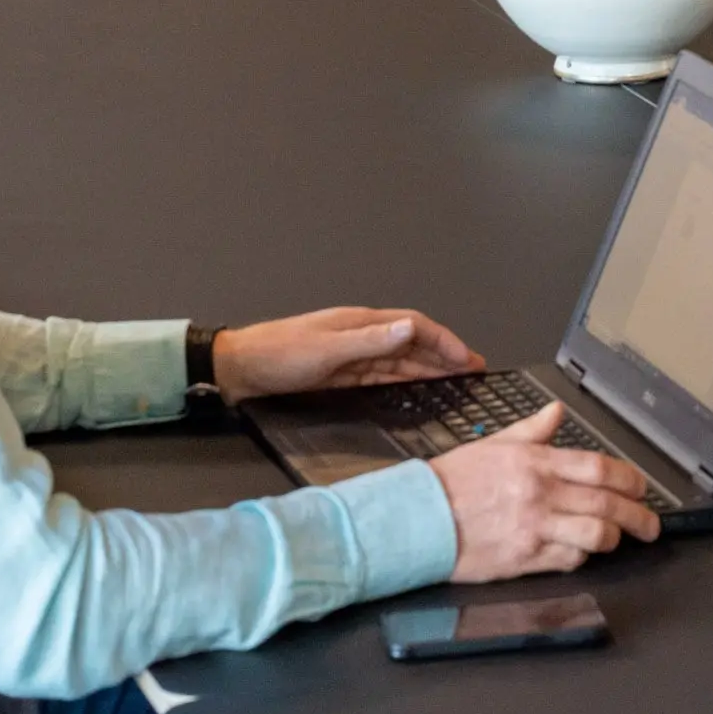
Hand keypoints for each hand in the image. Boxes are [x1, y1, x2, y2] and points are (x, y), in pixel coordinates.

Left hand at [209, 308, 479, 404]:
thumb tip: (410, 328)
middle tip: (473, 373)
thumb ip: (369, 342)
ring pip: (399, 361)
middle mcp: (360, 335)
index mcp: (360, 322)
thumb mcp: (326, 350)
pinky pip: (381, 376)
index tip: (469, 361)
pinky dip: (403, 382)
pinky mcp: (340, 374)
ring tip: (454, 383)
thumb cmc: (278, 355)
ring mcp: (351, 355)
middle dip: (444, 355)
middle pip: (411, 344)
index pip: (414, 326)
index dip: (444, 342)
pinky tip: (415, 390)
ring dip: (427, 369)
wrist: (238, 369)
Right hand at [431, 404, 663, 580]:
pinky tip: (583, 552)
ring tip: (620, 540)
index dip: (629, 479)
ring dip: (614, 538)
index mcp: (534, 462)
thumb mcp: (492, 444)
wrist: (418, 517)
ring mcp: (534, 527)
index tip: (641, 488)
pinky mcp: (525, 558)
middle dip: (637, 515)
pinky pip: (569, 560)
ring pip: (595, 534)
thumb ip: (531, 431)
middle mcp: (540, 493)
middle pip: (606, 503)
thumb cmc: (452, 482)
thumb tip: (556, 413)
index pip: (598, 467)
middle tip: (650, 525)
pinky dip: (583, 557)